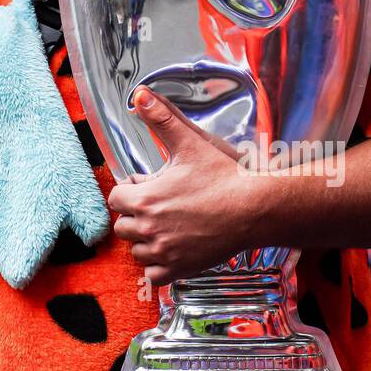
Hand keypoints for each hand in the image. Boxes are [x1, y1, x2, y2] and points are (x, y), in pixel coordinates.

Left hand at [108, 86, 257, 283]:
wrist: (255, 208)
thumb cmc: (223, 176)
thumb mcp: (189, 142)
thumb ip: (160, 118)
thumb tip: (140, 95)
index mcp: (145, 198)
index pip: (115, 198)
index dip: (130, 190)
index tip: (147, 186)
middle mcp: (149, 229)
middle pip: (123, 226)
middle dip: (135, 215)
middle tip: (159, 205)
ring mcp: (164, 252)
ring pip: (137, 251)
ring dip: (145, 240)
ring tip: (167, 225)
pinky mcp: (180, 269)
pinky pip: (153, 276)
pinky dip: (158, 266)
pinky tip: (174, 248)